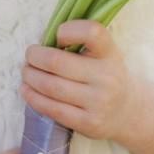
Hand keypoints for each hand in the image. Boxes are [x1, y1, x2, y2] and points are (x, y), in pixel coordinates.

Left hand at [20, 20, 139, 142]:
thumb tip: (42, 40)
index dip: (68, 30)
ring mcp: (99, 102)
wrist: (127, 111)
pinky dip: (33, 98)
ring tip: (26, 72)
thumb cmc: (105, 73)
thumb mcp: (103, 52)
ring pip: (51, 87)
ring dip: (30, 77)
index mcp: (109, 53)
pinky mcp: (89, 123)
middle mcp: (107, 77)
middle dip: (35, 57)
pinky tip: (27, 90)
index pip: (92, 32)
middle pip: (57, 62)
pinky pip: (53, 110)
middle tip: (29, 56)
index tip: (57, 36)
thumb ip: (80, 41)